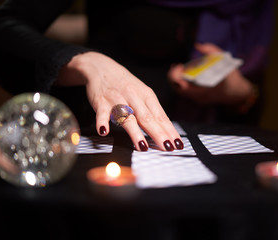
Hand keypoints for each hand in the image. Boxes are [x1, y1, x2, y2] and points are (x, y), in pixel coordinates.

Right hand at [56, 51, 183, 150]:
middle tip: (167, 147)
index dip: (169, 131)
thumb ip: (152, 112)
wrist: (102, 68)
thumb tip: (166, 131)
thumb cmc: (125, 84)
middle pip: (147, 118)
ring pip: (127, 117)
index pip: (160, 116)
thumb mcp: (142, 93)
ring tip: (142, 146)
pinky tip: (104, 131)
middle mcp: (133, 97)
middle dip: (158, 134)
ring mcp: (117, 99)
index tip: (177, 143)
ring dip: (135, 133)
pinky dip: (102, 122)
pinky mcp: (101, 102)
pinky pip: (102, 113)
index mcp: (146, 95)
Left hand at [168, 43, 253, 106]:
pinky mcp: (198, 100)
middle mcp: (201, 96)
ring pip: (181, 91)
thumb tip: (198, 45)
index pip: (185, 87)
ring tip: (179, 68)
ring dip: (176, 79)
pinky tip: (184, 73)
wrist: (237, 93)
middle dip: (174, 77)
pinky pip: (185, 92)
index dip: (177, 77)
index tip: (180, 66)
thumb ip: (211, 50)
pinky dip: (182, 83)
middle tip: (178, 66)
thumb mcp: (225, 60)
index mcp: (206, 87)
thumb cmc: (231, 76)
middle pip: (179, 89)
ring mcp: (199, 99)